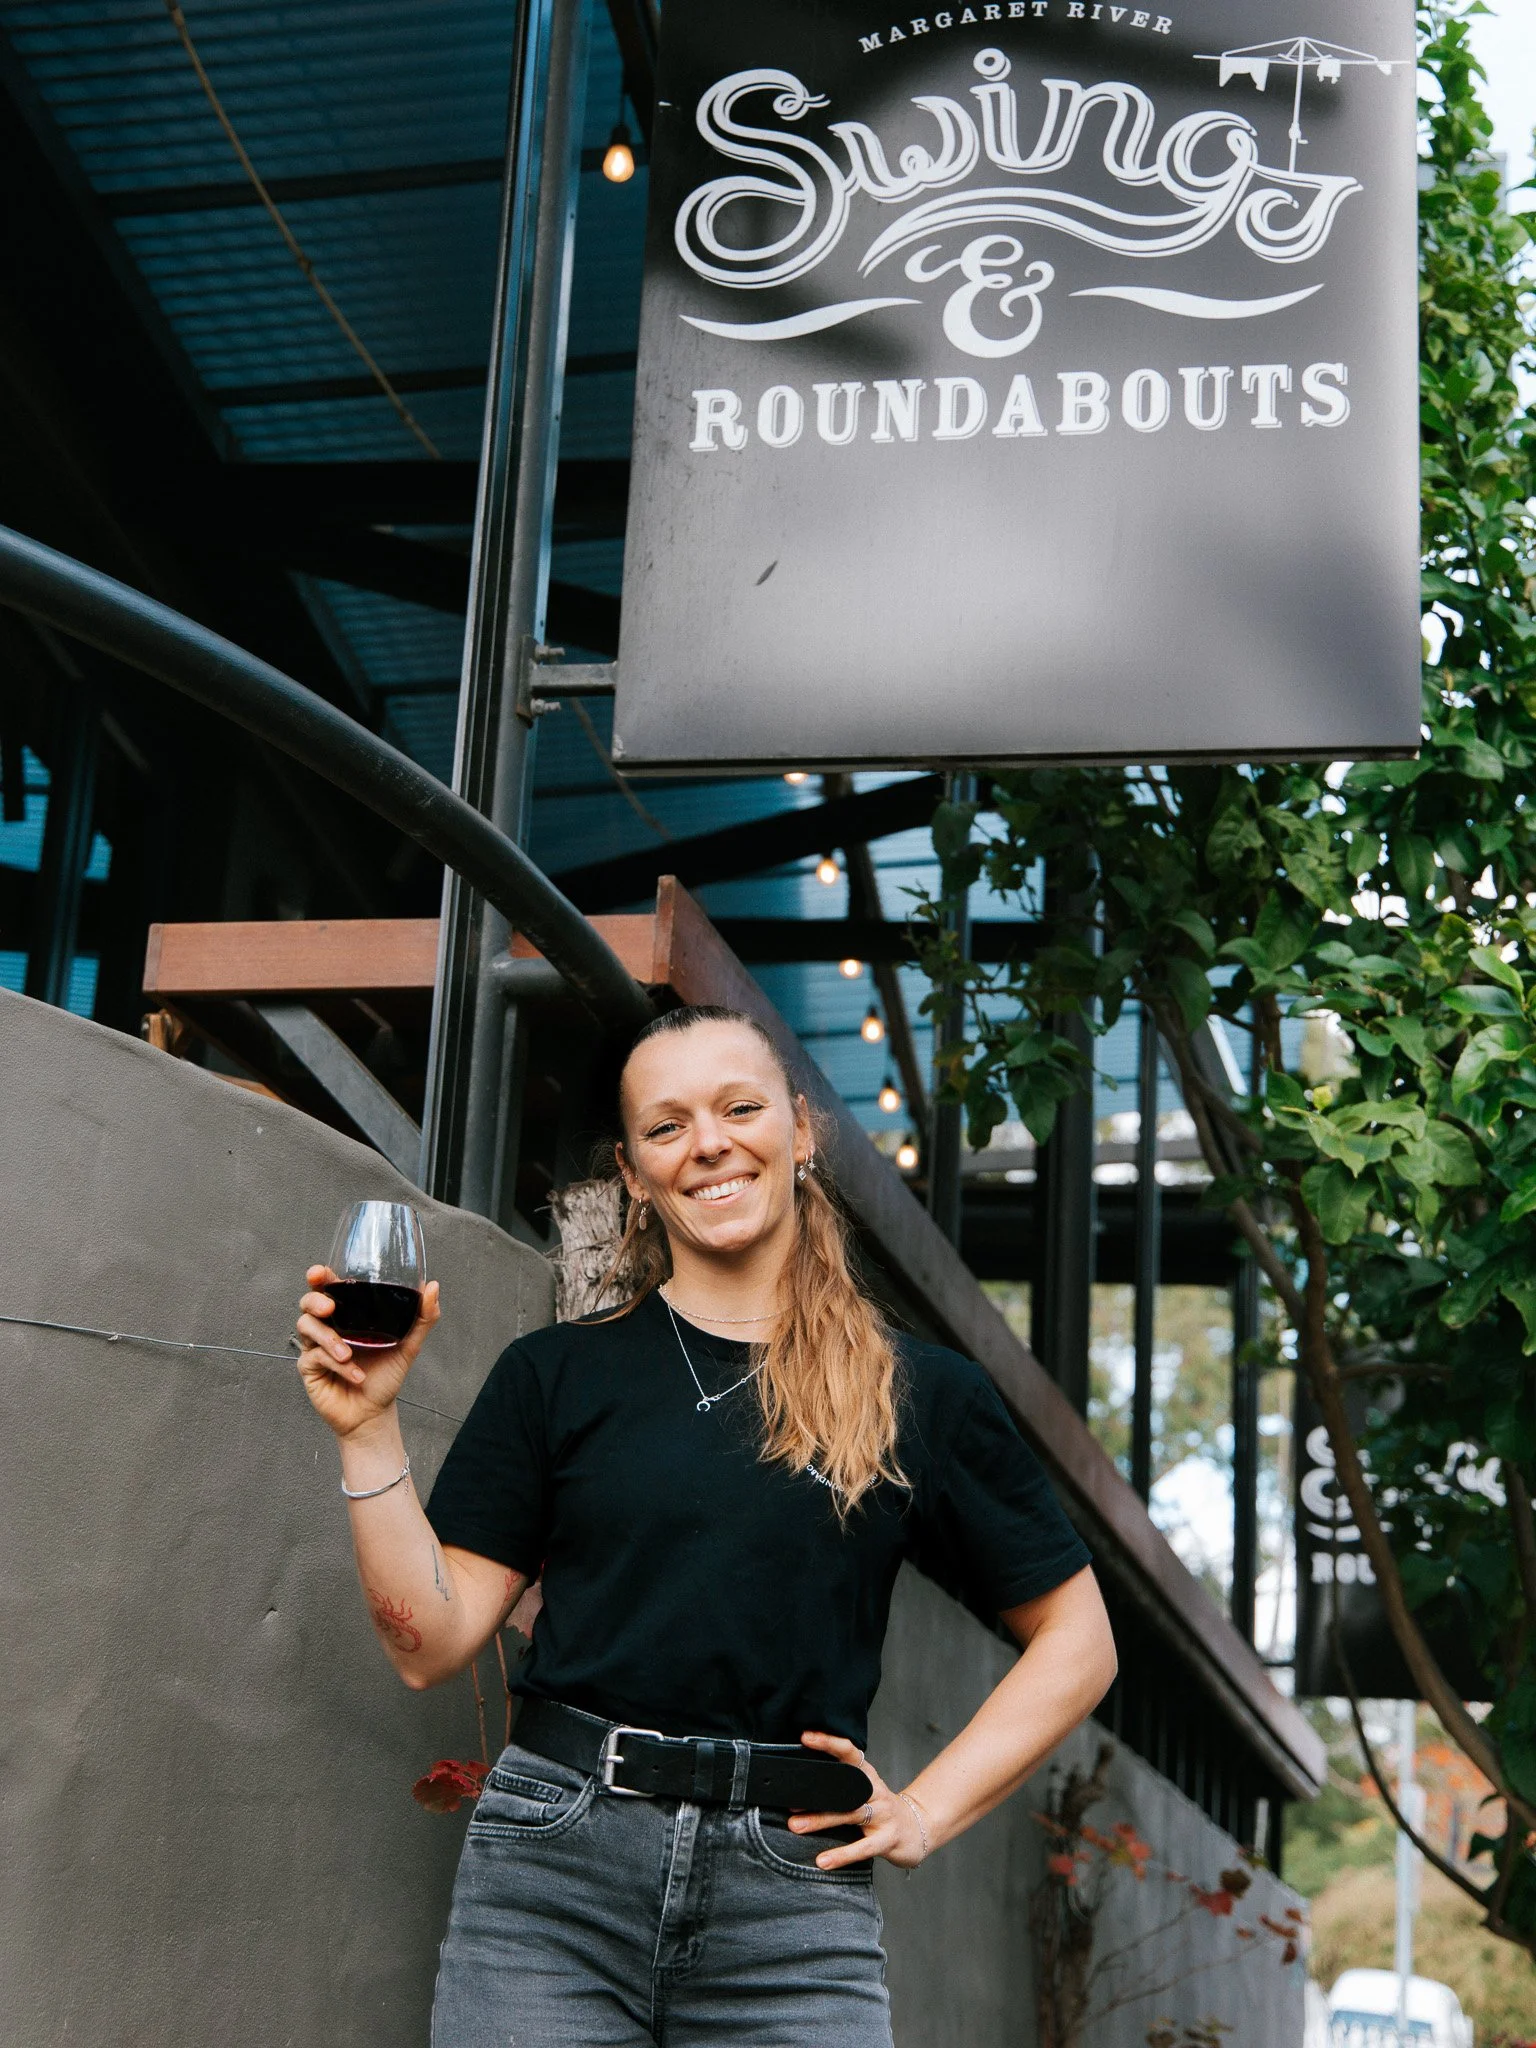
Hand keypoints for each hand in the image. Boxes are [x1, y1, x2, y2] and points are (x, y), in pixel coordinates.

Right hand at [295, 1265, 440, 1439]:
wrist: (375, 1413)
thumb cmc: (386, 1375)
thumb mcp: (409, 1344)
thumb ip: (422, 1317)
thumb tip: (432, 1286)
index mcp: (347, 1314)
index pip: (327, 1288)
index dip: (318, 1277)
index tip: (320, 1273)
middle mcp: (328, 1326)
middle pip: (307, 1302)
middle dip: (315, 1301)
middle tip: (330, 1308)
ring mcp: (315, 1347)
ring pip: (306, 1327)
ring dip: (328, 1338)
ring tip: (348, 1353)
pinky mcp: (309, 1369)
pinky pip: (314, 1357)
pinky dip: (336, 1365)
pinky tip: (355, 1374)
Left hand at [789, 1731, 929, 1871]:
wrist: (917, 1830)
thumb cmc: (881, 1811)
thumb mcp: (864, 1793)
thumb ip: (842, 1788)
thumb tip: (801, 1787)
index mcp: (868, 1776)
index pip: (849, 1753)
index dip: (829, 1743)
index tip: (806, 1737)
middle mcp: (876, 1791)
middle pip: (845, 1787)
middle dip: (816, 1792)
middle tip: (789, 1798)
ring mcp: (884, 1814)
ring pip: (850, 1814)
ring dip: (820, 1820)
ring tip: (796, 1826)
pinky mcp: (888, 1839)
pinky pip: (863, 1847)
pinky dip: (842, 1855)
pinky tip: (823, 1861)